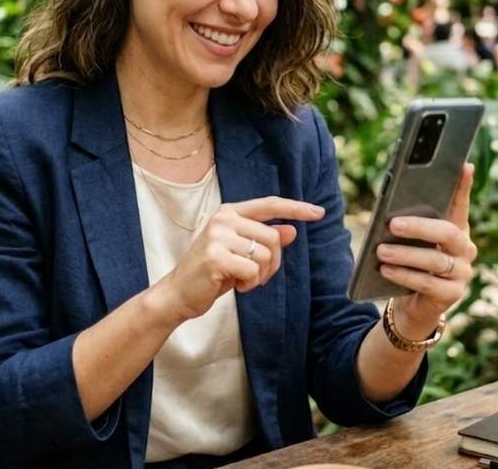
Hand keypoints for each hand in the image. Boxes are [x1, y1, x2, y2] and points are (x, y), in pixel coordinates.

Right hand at [154, 197, 324, 321]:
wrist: (179, 293)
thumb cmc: (211, 272)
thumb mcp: (240, 253)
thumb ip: (263, 239)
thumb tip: (291, 231)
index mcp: (229, 213)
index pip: (269, 204)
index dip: (296, 208)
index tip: (319, 212)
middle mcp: (223, 219)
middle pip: (272, 237)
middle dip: (273, 263)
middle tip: (256, 275)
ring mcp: (218, 236)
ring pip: (265, 255)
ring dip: (260, 275)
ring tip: (242, 280)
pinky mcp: (215, 256)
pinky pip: (253, 271)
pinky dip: (250, 284)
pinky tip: (234, 285)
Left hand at [375, 163, 476, 335]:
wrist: (413, 304)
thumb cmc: (409, 263)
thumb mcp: (408, 241)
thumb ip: (406, 226)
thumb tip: (389, 213)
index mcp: (456, 229)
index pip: (460, 204)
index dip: (463, 186)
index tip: (464, 166)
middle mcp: (465, 249)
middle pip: (447, 233)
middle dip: (419, 227)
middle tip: (392, 224)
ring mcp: (462, 273)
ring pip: (435, 260)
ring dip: (405, 255)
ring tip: (380, 251)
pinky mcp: (452, 294)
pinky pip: (428, 284)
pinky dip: (404, 275)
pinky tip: (386, 270)